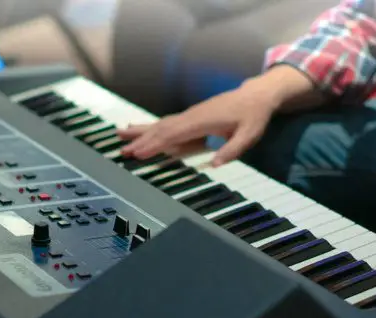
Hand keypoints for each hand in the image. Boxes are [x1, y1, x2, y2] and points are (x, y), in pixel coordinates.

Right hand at [118, 81, 282, 166]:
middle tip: (122, 151)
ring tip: (120, 136)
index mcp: (203, 120)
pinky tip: (140, 129)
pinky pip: (167, 122)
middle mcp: (192, 116)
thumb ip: (232, 149)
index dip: (155, 144)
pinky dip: (151, 127)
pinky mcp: (191, 116)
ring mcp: (190, 115)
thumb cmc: (253, 116)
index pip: (173, 134)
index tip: (139, 153)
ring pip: (160, 124)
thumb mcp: (249, 135)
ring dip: (140, 131)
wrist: (256, 95)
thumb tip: (215, 164)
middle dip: (141, 140)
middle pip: (161, 129)